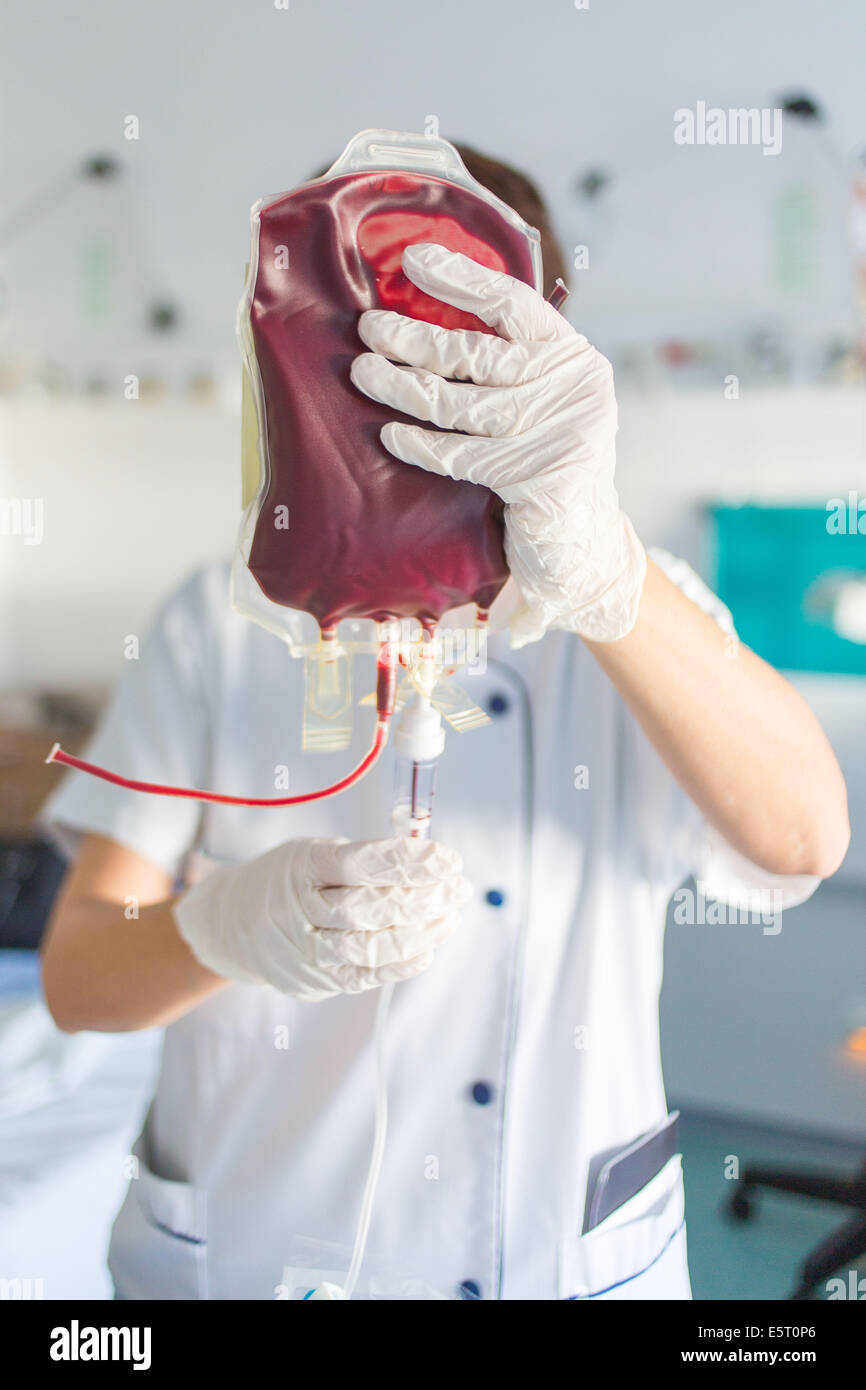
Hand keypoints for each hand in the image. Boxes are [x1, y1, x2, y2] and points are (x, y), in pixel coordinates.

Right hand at [173, 836, 470, 1001]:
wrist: (233, 925)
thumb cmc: (289, 880)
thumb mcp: (315, 853)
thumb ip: (365, 857)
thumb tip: (429, 862)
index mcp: (302, 867)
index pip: (363, 863)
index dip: (411, 861)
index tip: (449, 859)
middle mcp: (300, 910)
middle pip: (371, 907)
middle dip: (425, 897)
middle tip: (459, 888)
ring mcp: (305, 951)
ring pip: (372, 946)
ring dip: (422, 932)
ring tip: (450, 915)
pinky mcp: (316, 981)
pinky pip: (365, 976)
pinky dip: (401, 964)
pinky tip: (428, 948)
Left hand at [350, 242, 645, 645]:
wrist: (582, 548)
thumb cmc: (544, 467)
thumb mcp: (537, 405)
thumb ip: (502, 367)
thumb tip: (420, 322)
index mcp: (571, 357)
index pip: (513, 303)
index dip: (461, 278)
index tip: (412, 260)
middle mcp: (571, 387)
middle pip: (478, 353)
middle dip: (415, 338)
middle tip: (368, 328)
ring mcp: (558, 431)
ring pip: (462, 403)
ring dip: (404, 387)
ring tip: (365, 374)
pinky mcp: (539, 475)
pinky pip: (462, 454)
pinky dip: (422, 445)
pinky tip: (390, 436)